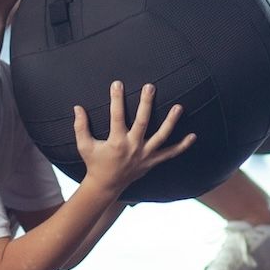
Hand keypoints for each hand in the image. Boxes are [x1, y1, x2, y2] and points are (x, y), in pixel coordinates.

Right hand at [75, 82, 195, 191]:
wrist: (106, 186)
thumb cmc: (94, 163)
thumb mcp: (84, 146)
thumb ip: (80, 126)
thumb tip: (77, 107)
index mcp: (116, 141)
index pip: (116, 115)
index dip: (116, 99)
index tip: (117, 83)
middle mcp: (132, 147)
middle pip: (142, 122)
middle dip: (146, 103)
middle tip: (150, 87)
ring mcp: (145, 155)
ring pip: (161, 136)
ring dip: (171, 122)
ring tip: (179, 106)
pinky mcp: (152, 162)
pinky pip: (170, 154)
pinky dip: (182, 146)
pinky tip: (193, 136)